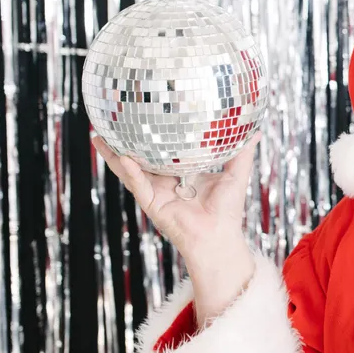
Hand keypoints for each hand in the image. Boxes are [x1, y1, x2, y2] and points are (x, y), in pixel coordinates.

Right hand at [91, 133, 258, 322]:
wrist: (219, 237)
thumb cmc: (227, 211)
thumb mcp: (235, 174)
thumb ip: (242, 153)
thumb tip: (255, 130)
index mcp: (182, 172)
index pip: (164, 149)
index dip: (154, 134)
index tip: (146, 114)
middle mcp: (165, 181)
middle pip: (140, 157)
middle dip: (124, 142)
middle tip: (111, 121)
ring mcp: (156, 192)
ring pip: (130, 171)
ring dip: (114, 155)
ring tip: (99, 138)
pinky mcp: (152, 204)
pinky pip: (138, 186)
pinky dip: (131, 172)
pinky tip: (122, 158)